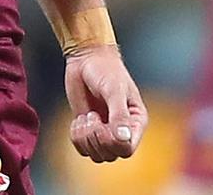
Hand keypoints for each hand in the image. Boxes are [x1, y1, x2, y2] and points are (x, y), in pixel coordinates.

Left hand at [64, 45, 147, 162]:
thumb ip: (119, 114)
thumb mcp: (114, 90)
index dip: (113, 143)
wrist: (86, 58)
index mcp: (135, 122)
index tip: (103, 124)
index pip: (127, 149)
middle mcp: (122, 130)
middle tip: (92, 116)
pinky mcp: (88, 128)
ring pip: (96, 155)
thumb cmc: (105, 69)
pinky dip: (77, 137)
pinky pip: (82, 148)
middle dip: (96, 138)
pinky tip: (78, 119)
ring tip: (87, 116)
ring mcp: (104, 130)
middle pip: (110, 155)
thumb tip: (123, 139)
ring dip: (86, 138)